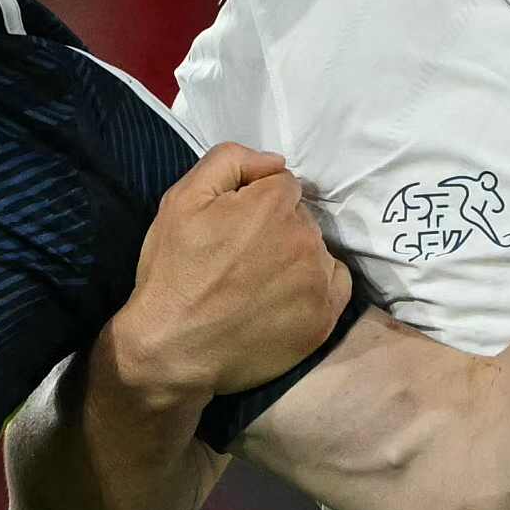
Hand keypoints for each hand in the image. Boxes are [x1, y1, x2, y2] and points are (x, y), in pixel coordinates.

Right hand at [96, 146, 354, 408]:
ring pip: (317, 250)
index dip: (255, 202)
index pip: (282, 184)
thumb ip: (229, 160)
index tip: (233, 227)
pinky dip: (317, 286)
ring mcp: (318, 280)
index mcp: (273, 204)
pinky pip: (336, 284)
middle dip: (277, 229)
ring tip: (259, 283)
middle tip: (242, 259)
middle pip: (302, 217)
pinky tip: (285, 298)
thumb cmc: (173, 273)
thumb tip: (273, 161)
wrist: (174, 349)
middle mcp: (305, 237)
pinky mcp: (325, 317)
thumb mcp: (181, 199)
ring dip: (296, 257)